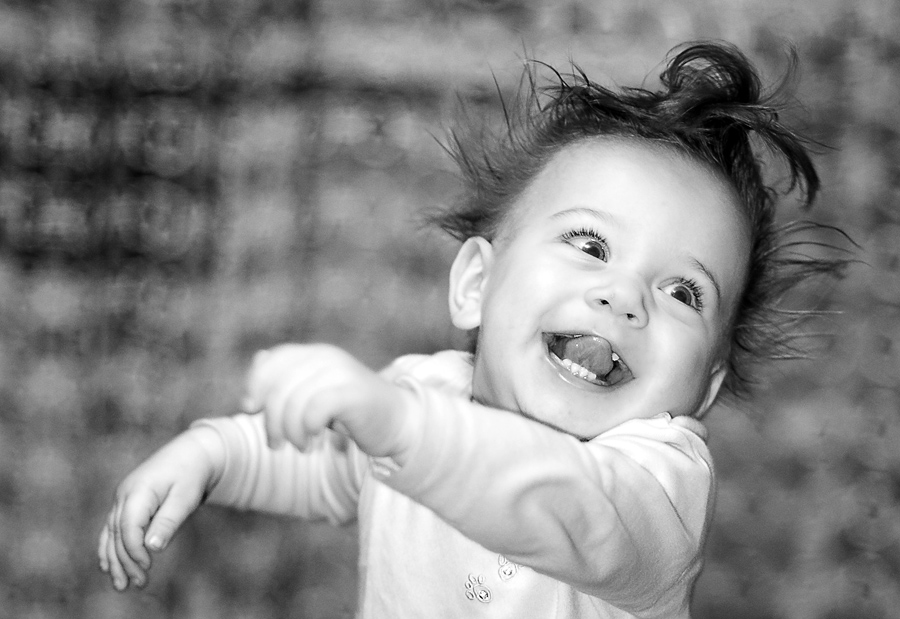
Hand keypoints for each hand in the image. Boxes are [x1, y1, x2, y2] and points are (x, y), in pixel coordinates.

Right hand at [97, 427, 224, 590]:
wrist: (191, 452)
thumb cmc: (191, 474)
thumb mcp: (185, 497)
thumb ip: (168, 521)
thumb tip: (151, 547)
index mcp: (138, 491)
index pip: (128, 527)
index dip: (134, 550)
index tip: (148, 566)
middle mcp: (124, 494)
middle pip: (118, 534)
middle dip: (126, 561)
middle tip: (138, 584)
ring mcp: (122, 498)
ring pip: (111, 533)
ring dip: (115, 560)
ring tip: (122, 585)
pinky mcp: (126, 502)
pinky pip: (112, 528)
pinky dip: (110, 547)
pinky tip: (108, 567)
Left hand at [244, 344, 418, 462]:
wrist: (397, 420)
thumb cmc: (352, 411)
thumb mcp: (315, 393)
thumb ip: (289, 381)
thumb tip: (257, 367)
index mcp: (315, 353)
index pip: (272, 361)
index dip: (255, 385)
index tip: (251, 410)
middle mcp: (327, 356)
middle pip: (279, 387)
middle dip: (271, 420)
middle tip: (275, 444)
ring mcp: (341, 372)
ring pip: (294, 401)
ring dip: (290, 432)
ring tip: (300, 446)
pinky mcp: (353, 392)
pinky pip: (315, 409)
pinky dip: (307, 429)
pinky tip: (314, 441)